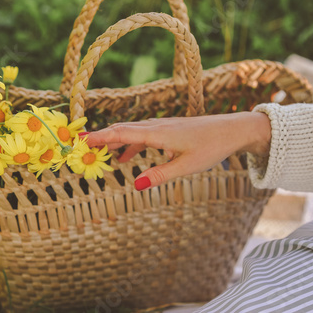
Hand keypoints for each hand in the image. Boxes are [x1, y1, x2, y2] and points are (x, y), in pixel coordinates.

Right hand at [85, 111, 270, 189]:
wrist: (232, 130)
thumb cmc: (211, 146)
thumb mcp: (187, 166)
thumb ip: (160, 175)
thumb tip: (135, 185)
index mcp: (158, 133)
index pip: (122, 133)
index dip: (100, 136)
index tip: (81, 140)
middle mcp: (156, 126)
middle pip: (122, 130)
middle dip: (101, 138)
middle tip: (81, 147)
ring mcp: (162, 127)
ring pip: (131, 132)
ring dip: (114, 142)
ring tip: (98, 154)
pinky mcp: (167, 131)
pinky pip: (142, 136)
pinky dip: (129, 145)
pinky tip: (125, 158)